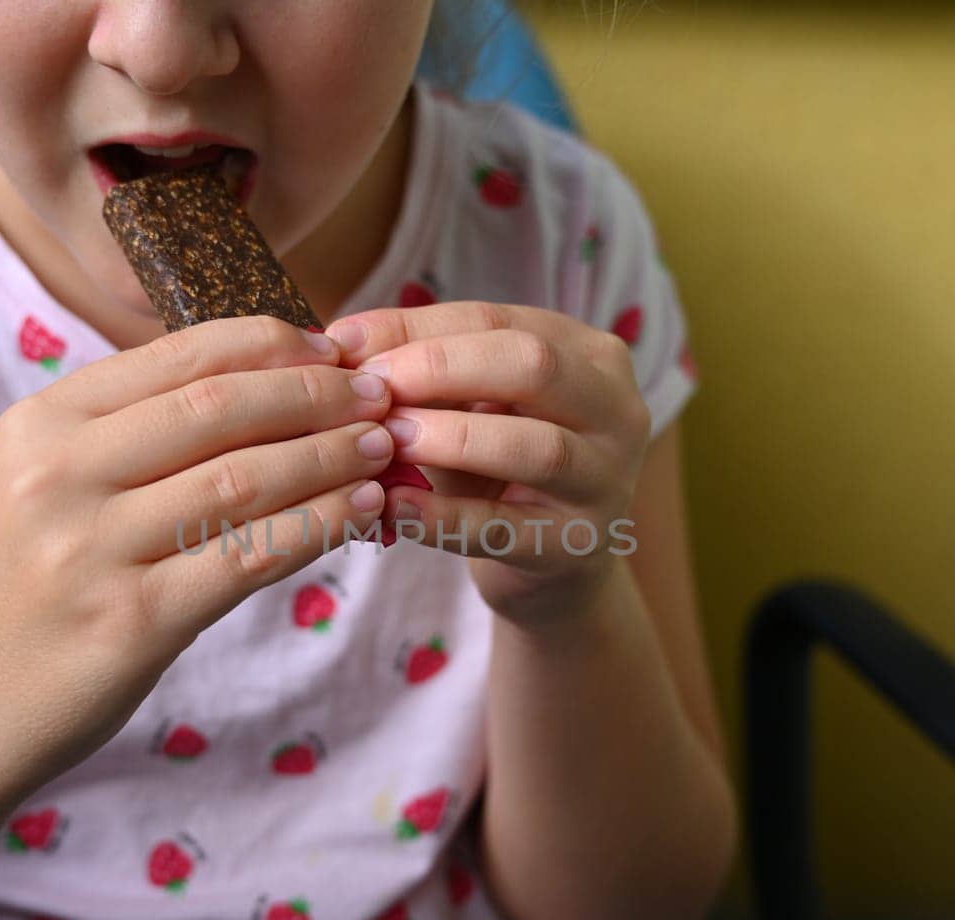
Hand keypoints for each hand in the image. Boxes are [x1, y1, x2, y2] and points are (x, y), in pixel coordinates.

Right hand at [0, 315, 397, 793]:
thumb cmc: (26, 587)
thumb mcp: (48, 484)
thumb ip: (132, 432)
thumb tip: (268, 380)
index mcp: (42, 423)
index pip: (181, 355)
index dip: (274, 344)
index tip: (336, 349)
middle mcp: (60, 475)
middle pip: (220, 407)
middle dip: (316, 394)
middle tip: (380, 396)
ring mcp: (92, 549)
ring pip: (243, 479)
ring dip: (330, 457)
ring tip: (384, 449)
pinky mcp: (131, 622)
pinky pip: (249, 557)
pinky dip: (316, 526)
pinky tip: (359, 511)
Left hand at [329, 301, 651, 626]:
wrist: (551, 563)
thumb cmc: (499, 468)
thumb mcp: (470, 407)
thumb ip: (422, 372)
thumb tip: (338, 341)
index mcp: (589, 355)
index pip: (497, 321)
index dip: (416, 327)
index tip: (344, 341)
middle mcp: (616, 410)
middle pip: (533, 365)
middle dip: (441, 368)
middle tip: (370, 388)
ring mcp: (606, 482)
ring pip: (537, 446)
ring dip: (451, 437)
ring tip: (385, 440)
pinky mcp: (578, 546)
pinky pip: (507, 527)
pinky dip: (444, 517)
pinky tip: (393, 507)